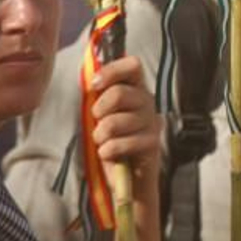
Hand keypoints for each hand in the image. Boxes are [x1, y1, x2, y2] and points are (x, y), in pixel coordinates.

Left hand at [88, 56, 160, 178]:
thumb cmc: (112, 138)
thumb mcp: (102, 112)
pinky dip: (107, 151)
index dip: (112, 71)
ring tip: (103, 141)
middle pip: (119, 93)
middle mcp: (147, 101)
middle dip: (99, 109)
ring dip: (100, 135)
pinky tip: (109, 153)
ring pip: (114, 122)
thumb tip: (89, 78)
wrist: (129, 174)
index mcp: (135, 87)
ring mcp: (151, 122)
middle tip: (97, 120)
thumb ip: (99, 93)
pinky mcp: (151, 143)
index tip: (94, 85)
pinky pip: (119, 144)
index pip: (133, 65)